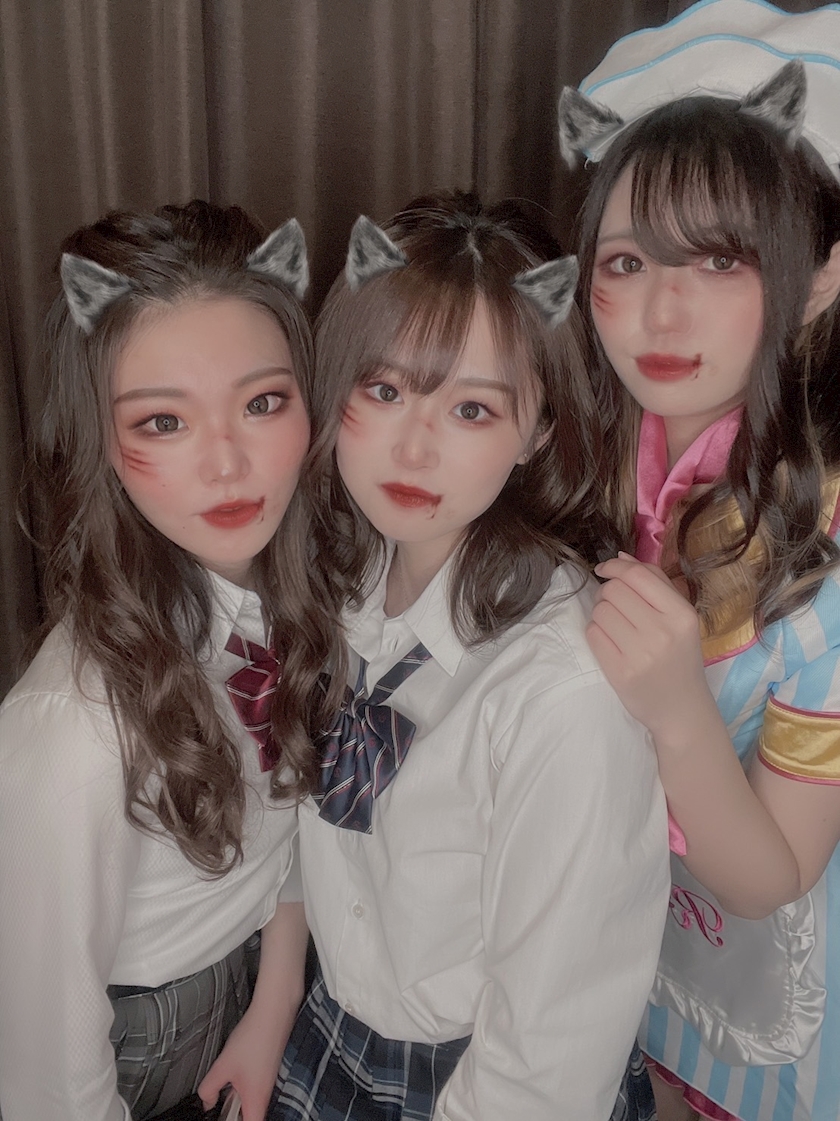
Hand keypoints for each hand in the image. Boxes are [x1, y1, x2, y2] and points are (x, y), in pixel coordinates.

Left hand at [198, 1001, 292, 1120]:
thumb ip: (209, 1088)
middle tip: (222, 1105)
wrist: (273, 1013)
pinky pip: (256, 1087)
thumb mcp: (222, 1065)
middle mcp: (266, 1093)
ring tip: (227, 1086)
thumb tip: (206, 1101)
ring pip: (253, 1101)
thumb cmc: (254, 1037)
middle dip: (235, 1112)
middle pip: (251, 1115)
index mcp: (256, 1099)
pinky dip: (244, 1085)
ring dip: (238, 1098)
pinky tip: (236, 1070)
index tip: (224, 1117)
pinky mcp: (269, 1068)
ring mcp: (269, 1080)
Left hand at [586, 553, 711, 738]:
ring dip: (601, 613)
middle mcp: (663, 631)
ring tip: (615, 626)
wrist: (681, 709)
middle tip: (615, 605)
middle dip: (607, 592)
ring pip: (600, 610)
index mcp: (681, 614)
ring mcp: (641, 654)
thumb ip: (655, 583)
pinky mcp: (620, 672)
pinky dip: (596, 633)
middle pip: (613, 590)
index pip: (637, 574)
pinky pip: (593, 634)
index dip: (614, 567)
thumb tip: (621, 557)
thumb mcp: (680, 618)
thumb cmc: (679, 657)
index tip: (604, 569)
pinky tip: (610, 641)